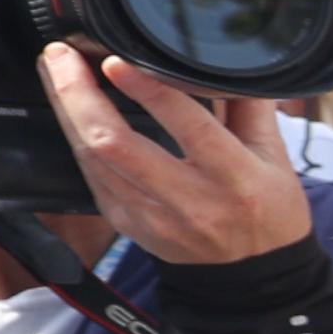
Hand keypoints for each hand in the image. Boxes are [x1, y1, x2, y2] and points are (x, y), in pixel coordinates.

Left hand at [39, 47, 310, 264]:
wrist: (253, 278)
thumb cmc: (269, 213)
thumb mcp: (275, 158)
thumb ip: (250, 107)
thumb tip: (227, 61)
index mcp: (234, 177)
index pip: (187, 126)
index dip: (147, 90)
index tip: (116, 60)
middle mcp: (190, 199)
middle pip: (115, 143)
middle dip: (78, 94)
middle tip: (62, 56)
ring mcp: (152, 216)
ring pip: (92, 158)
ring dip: (66, 110)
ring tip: (57, 72)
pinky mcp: (129, 225)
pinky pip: (92, 176)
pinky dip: (77, 138)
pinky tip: (71, 113)